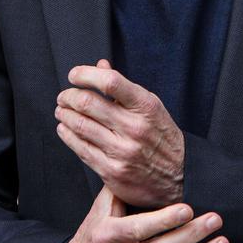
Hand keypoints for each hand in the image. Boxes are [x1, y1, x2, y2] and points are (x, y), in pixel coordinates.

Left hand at [56, 60, 184, 207]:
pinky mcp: (112, 171)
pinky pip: (81, 149)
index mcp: (146, 107)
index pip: (110, 82)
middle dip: (69, 96)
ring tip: (62, 111)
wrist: (180, 177)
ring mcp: (122, 151)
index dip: (86, 75)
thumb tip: (100, 66)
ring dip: (65, 115)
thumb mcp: (150, 106)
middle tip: (64, 96)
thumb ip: (123, 87)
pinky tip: (66, 129)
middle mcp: (134, 128)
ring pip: (81, 126)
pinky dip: (67, 135)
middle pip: (88, 103)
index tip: (75, 75)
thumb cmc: (161, 137)